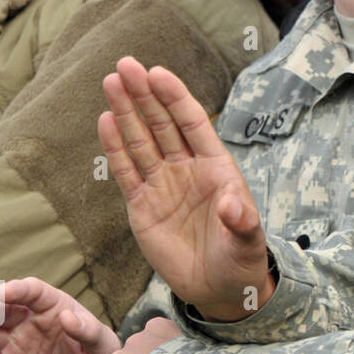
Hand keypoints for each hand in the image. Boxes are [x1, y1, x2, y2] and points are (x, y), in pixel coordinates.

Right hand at [99, 57, 272, 321]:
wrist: (220, 289)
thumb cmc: (241, 260)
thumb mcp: (247, 241)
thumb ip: (241, 221)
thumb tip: (232, 204)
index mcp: (216, 167)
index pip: (192, 123)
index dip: (175, 97)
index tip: (157, 72)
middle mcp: (188, 169)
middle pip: (162, 124)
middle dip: (144, 94)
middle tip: (124, 64)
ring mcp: (163, 185)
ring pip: (141, 141)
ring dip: (125, 112)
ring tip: (110, 81)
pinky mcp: (142, 206)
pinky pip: (126, 171)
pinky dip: (114, 147)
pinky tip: (105, 120)